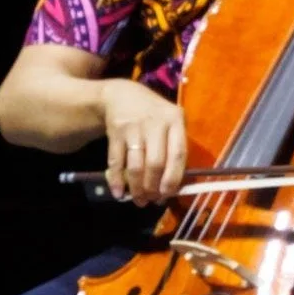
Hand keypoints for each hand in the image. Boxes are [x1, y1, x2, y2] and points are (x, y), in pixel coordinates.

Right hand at [101, 80, 187, 204]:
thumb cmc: (154, 114)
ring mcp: (133, 128)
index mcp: (175, 120)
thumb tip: (174, 185)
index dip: (174, 178)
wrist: (121, 94)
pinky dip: (116, 180)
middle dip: (153, 187)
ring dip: (136, 188)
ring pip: (135, 165)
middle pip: (155, 163)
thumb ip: (175, 146)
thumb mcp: (171, 121)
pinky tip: (118, 193)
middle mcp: (155, 123)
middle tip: (152, 200)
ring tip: (139, 200)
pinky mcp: (114, 133)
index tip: (169, 194)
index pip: (178, 153)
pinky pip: (116, 162)